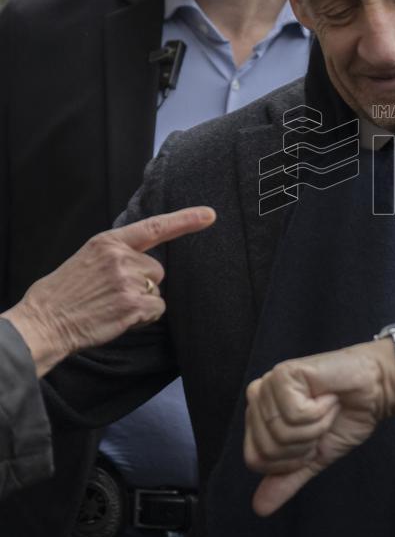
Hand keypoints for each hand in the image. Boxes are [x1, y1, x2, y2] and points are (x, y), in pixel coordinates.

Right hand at [4, 206, 215, 375]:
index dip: (185, 220)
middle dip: (143, 284)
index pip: (154, 227)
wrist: (43, 322)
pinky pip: (156, 309)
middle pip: (157, 270)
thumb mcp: (87, 259)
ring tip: (111, 306)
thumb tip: (144, 262)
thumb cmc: (63, 294)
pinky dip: (144, 318)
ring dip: (142, 302)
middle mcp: (120, 257)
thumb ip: (116, 255)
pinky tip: (118, 318)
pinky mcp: (133, 304)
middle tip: (113, 295)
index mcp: (107, 242)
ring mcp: (127, 280)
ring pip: (156, 290)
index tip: (210, 215)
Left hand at [244, 339, 394, 516]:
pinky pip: (294, 412)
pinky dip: (318, 411)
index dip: (291, 459)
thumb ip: (287, 479)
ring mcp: (270, 385)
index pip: (255, 460)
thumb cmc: (347, 417)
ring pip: (280, 431)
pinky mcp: (285, 373)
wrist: (375, 390)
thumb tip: (260, 508)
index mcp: (261, 419)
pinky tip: (326, 396)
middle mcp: (259, 399)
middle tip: (322, 421)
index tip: (313, 439)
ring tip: (326, 408)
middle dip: (304, 443)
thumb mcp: (315, 457)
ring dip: (315, 426)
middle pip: (267, 448)